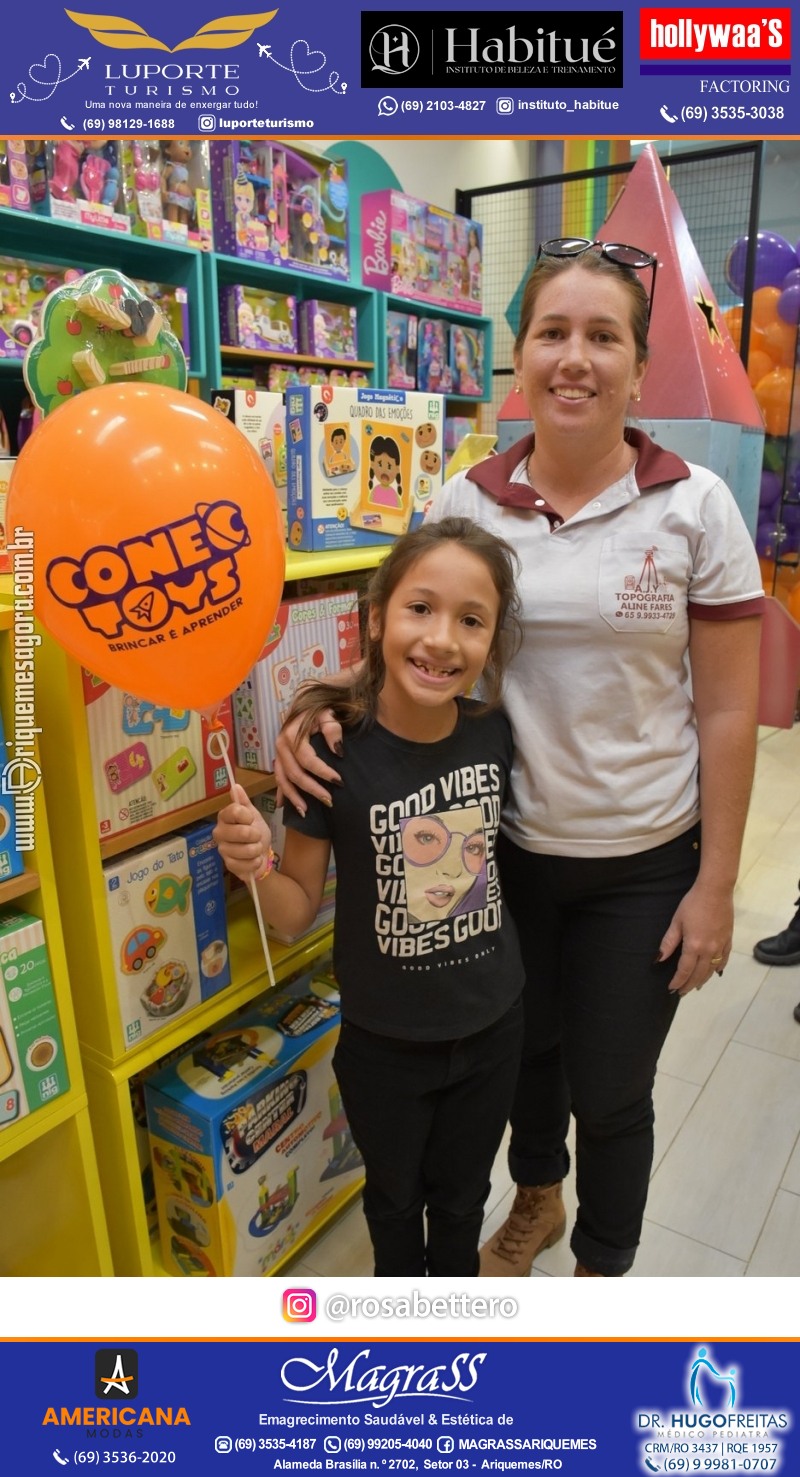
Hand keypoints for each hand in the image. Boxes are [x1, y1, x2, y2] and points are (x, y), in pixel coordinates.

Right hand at [213, 784, 271, 882]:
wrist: (261, 855)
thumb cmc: (255, 833)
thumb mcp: (253, 815)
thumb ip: (244, 802)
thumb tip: (235, 785)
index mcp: (224, 818)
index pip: (235, 811)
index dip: (248, 816)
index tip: (251, 820)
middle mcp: (219, 833)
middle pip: (242, 832)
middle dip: (256, 835)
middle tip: (256, 836)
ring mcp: (223, 850)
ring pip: (247, 849)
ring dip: (257, 849)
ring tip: (255, 848)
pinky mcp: (228, 865)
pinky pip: (248, 863)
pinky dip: (255, 862)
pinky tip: (253, 860)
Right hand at [273, 707, 342, 813]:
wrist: (305, 703)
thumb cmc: (318, 709)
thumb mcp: (327, 713)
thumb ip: (333, 729)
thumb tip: (338, 751)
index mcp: (292, 734)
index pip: (307, 759)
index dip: (323, 772)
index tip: (339, 781)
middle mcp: (281, 746)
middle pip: (295, 773)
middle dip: (312, 789)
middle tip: (329, 801)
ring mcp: (277, 754)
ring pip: (283, 780)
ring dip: (294, 797)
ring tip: (306, 811)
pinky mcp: (278, 759)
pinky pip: (278, 779)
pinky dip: (281, 793)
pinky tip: (283, 806)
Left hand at [657, 881, 732, 995]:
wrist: (716, 891)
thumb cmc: (693, 903)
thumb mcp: (677, 922)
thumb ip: (668, 942)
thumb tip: (659, 959)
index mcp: (694, 946)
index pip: (684, 970)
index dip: (678, 981)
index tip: (672, 989)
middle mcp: (709, 950)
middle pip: (699, 974)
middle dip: (689, 984)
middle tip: (681, 992)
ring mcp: (721, 946)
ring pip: (712, 970)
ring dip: (703, 980)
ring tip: (696, 986)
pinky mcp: (728, 940)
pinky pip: (724, 960)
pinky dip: (718, 968)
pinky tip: (714, 972)